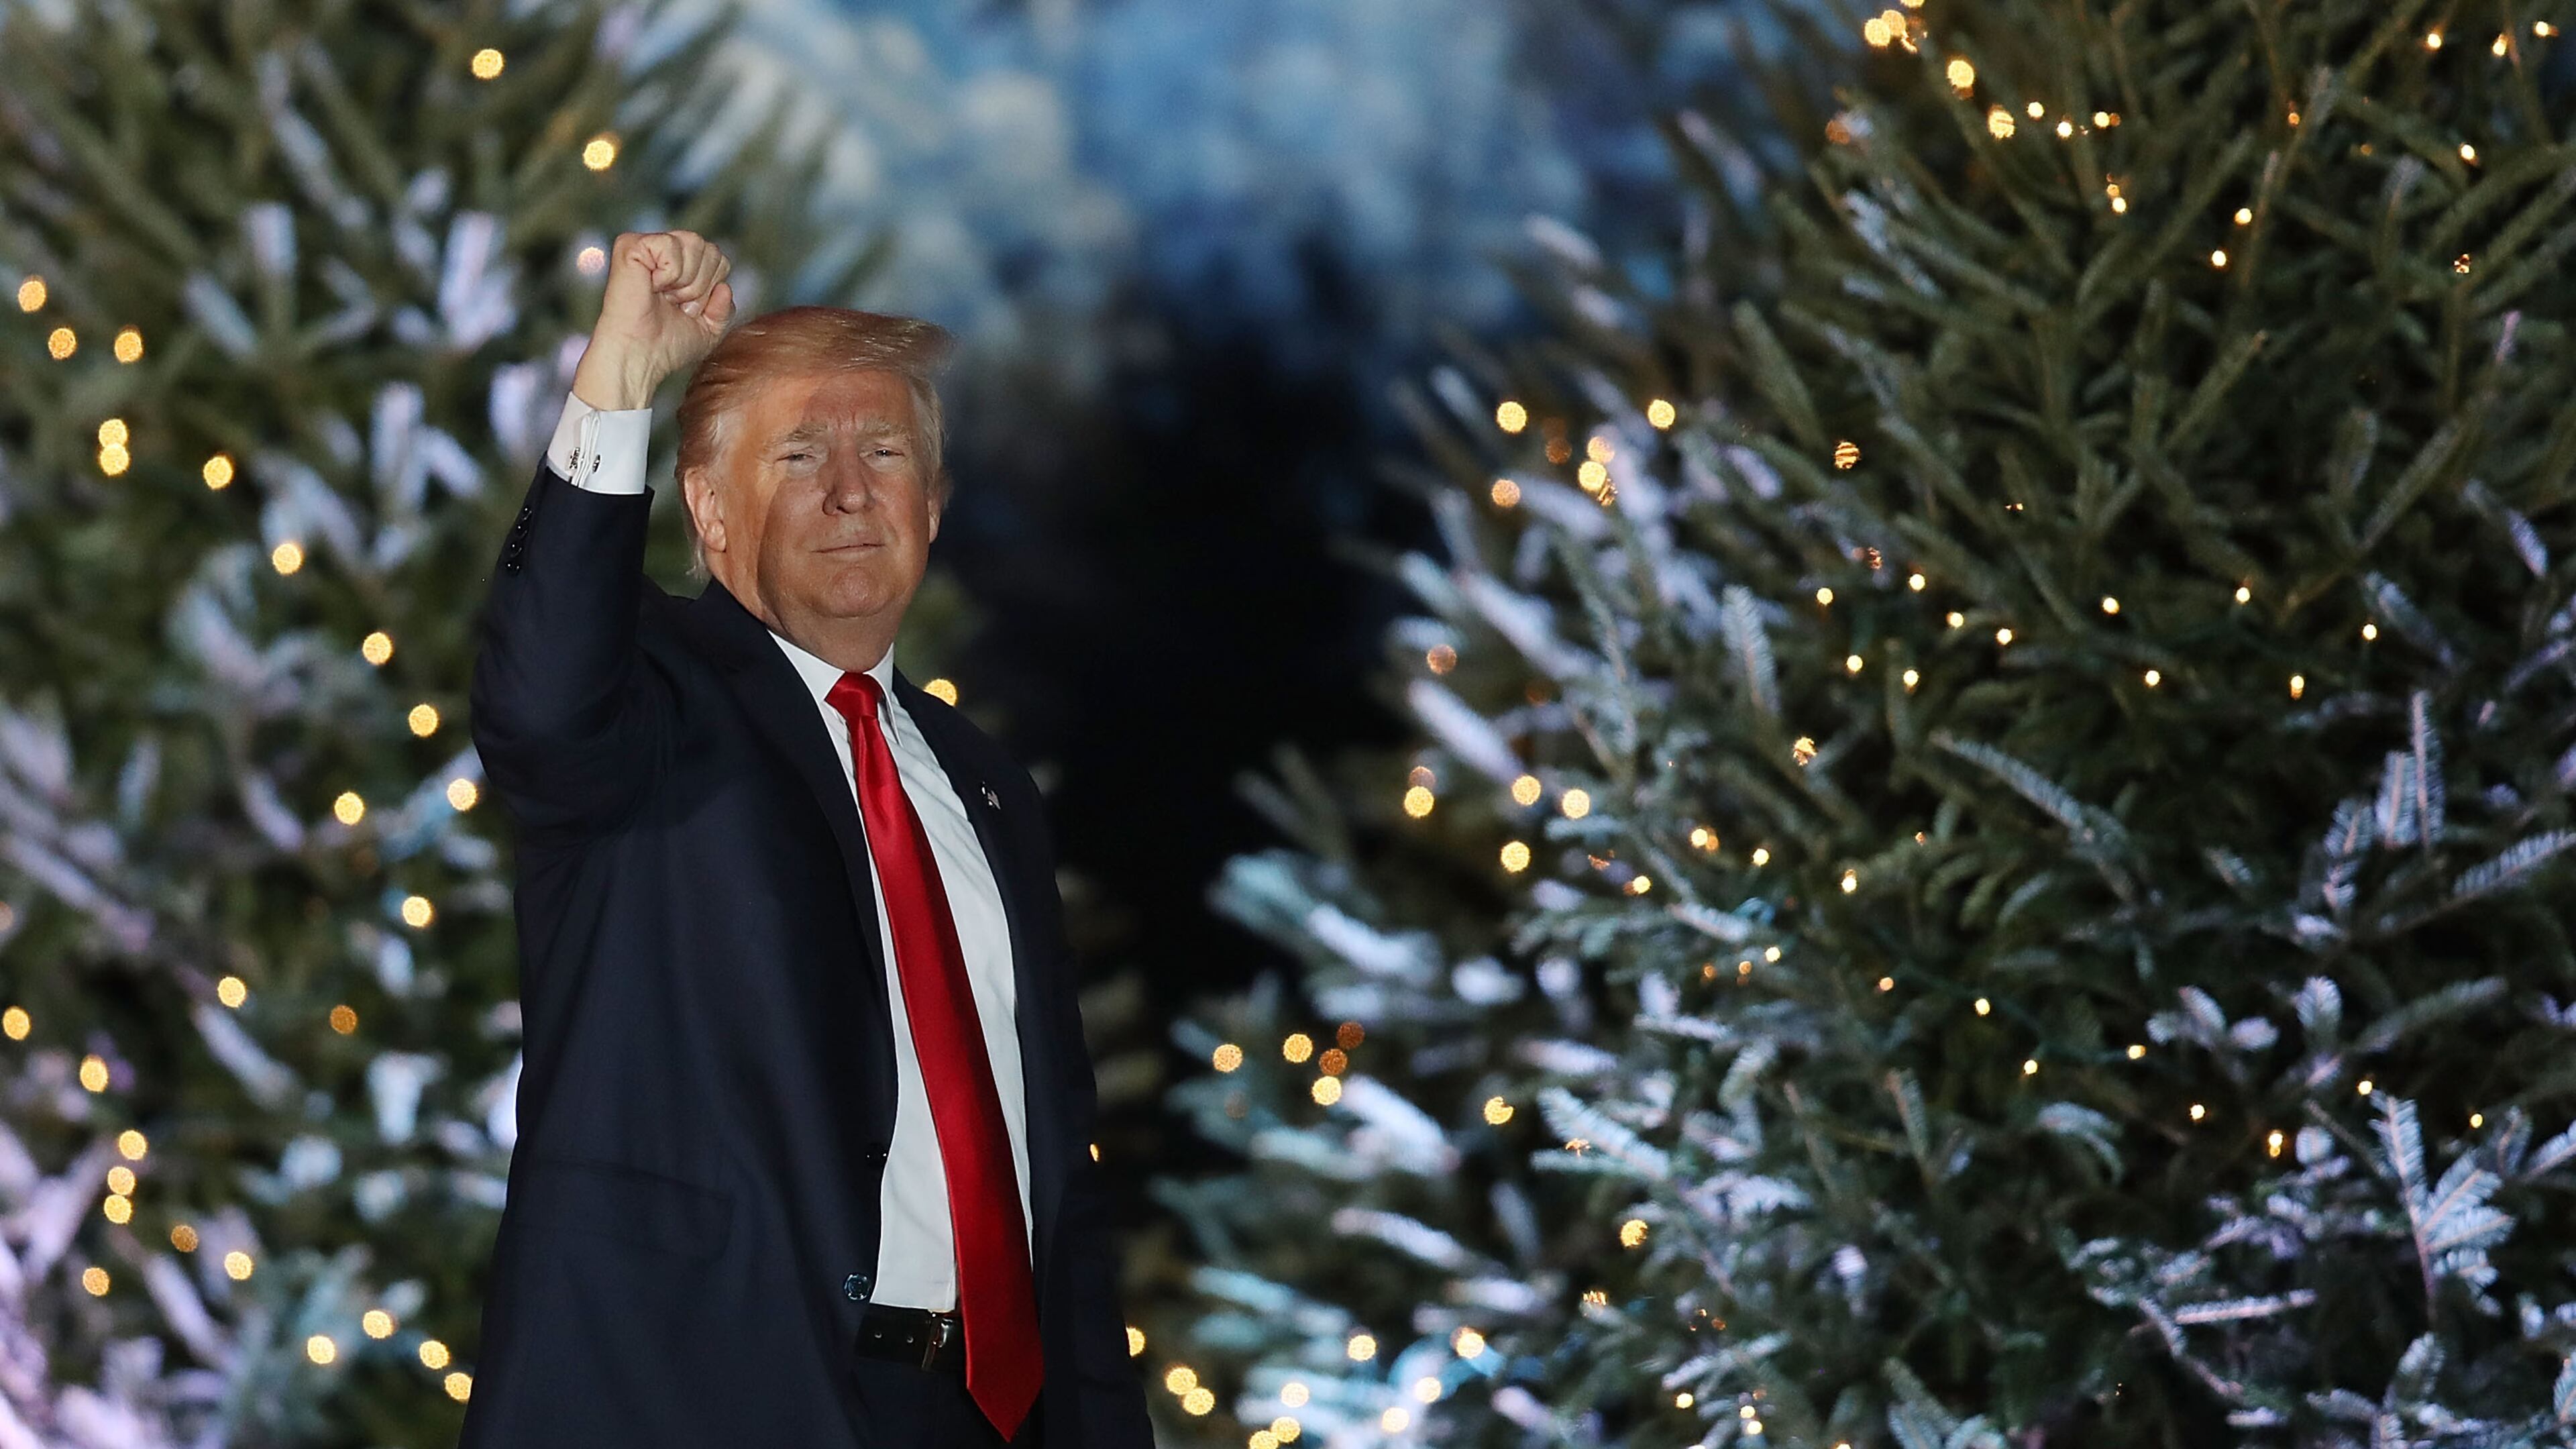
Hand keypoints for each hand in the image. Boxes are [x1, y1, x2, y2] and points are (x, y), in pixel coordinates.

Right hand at [570, 230, 735, 410]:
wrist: (640, 355)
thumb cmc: (668, 346)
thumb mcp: (710, 330)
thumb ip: (725, 309)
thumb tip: (725, 287)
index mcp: (681, 266)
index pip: (720, 260)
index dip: (710, 288)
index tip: (687, 309)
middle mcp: (664, 251)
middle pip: (710, 249)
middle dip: (701, 284)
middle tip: (675, 303)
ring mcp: (647, 245)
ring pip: (694, 242)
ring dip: (686, 280)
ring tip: (664, 295)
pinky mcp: (630, 244)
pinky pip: (671, 244)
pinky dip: (668, 273)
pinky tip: (651, 286)